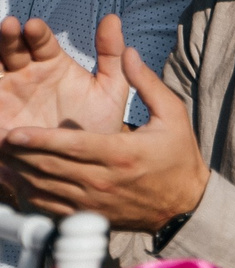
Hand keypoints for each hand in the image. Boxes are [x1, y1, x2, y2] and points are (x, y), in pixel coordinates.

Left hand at [0, 16, 208, 230]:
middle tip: (0, 140)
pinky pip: (50, 206)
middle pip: (50, 166)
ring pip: (44, 187)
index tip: (15, 132)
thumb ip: (146, 83)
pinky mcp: (87, 215)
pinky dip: (30, 193)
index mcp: (121, 153)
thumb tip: (128, 52)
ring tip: (3, 156)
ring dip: (20, 171)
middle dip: (19, 154)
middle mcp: (103, 180)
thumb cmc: (178, 156)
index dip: (40, 140)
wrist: (184, 204)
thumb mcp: (172, 114)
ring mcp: (93, 201)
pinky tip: (19, 178)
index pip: (71, 146)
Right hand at [0, 16, 134, 131]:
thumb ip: (112, 55)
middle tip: (9, 25)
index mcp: (52, 64)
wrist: (82, 163)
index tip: (34, 25)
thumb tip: (112, 17)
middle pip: (11, 49)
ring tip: (0, 38)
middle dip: (8, 37)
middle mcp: (25, 73)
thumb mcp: (110, 90)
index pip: (41, 42)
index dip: (37, 33)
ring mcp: (7, 92)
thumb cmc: (96, 123)